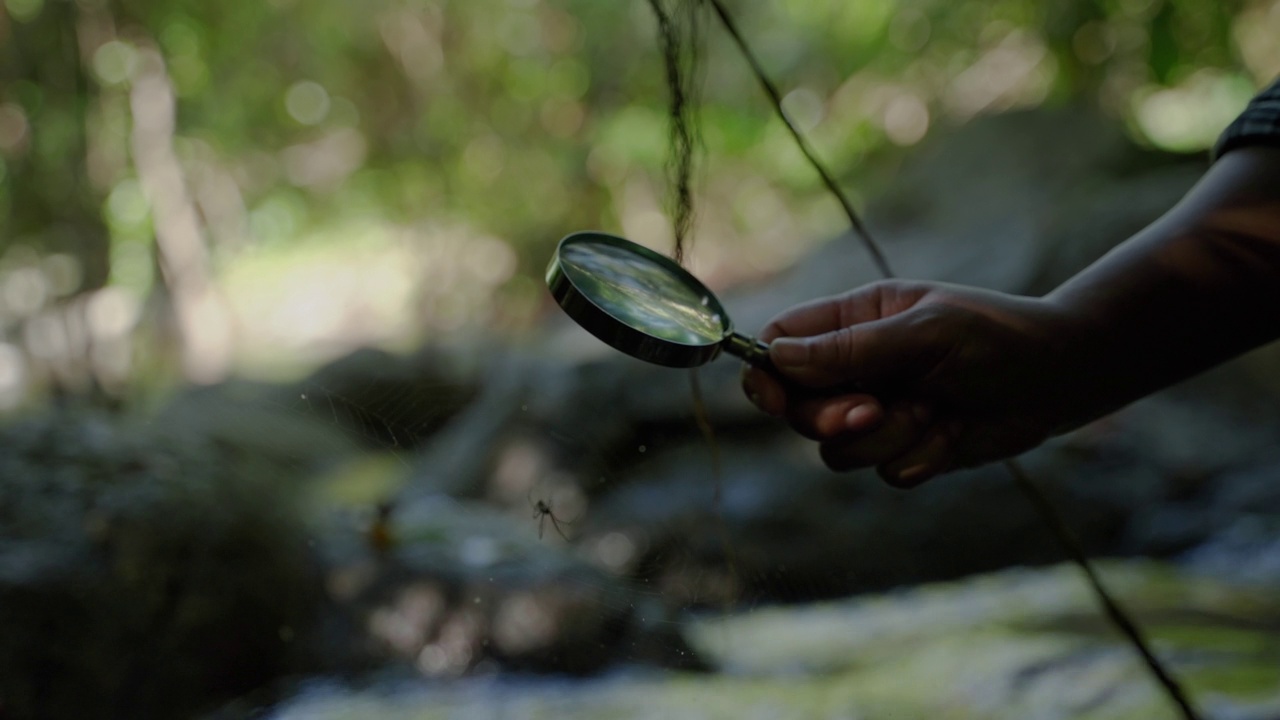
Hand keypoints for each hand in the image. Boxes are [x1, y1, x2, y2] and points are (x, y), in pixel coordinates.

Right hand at [742, 280, 1080, 485]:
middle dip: (833, 419)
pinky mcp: (906, 449)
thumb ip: (852, 348)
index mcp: (852, 322)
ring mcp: (880, 412)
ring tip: (933, 412)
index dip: (766, 376)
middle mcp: (857, 369)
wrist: (1062, 379)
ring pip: (838, 451)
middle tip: (875, 410)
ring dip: (887, 439)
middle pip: (799, 409)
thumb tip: (779, 358)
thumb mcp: (924, 333)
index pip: (780, 345)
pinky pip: (885, 473)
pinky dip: (920, 458)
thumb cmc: (997, 336)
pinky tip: (952, 432)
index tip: (775, 401)